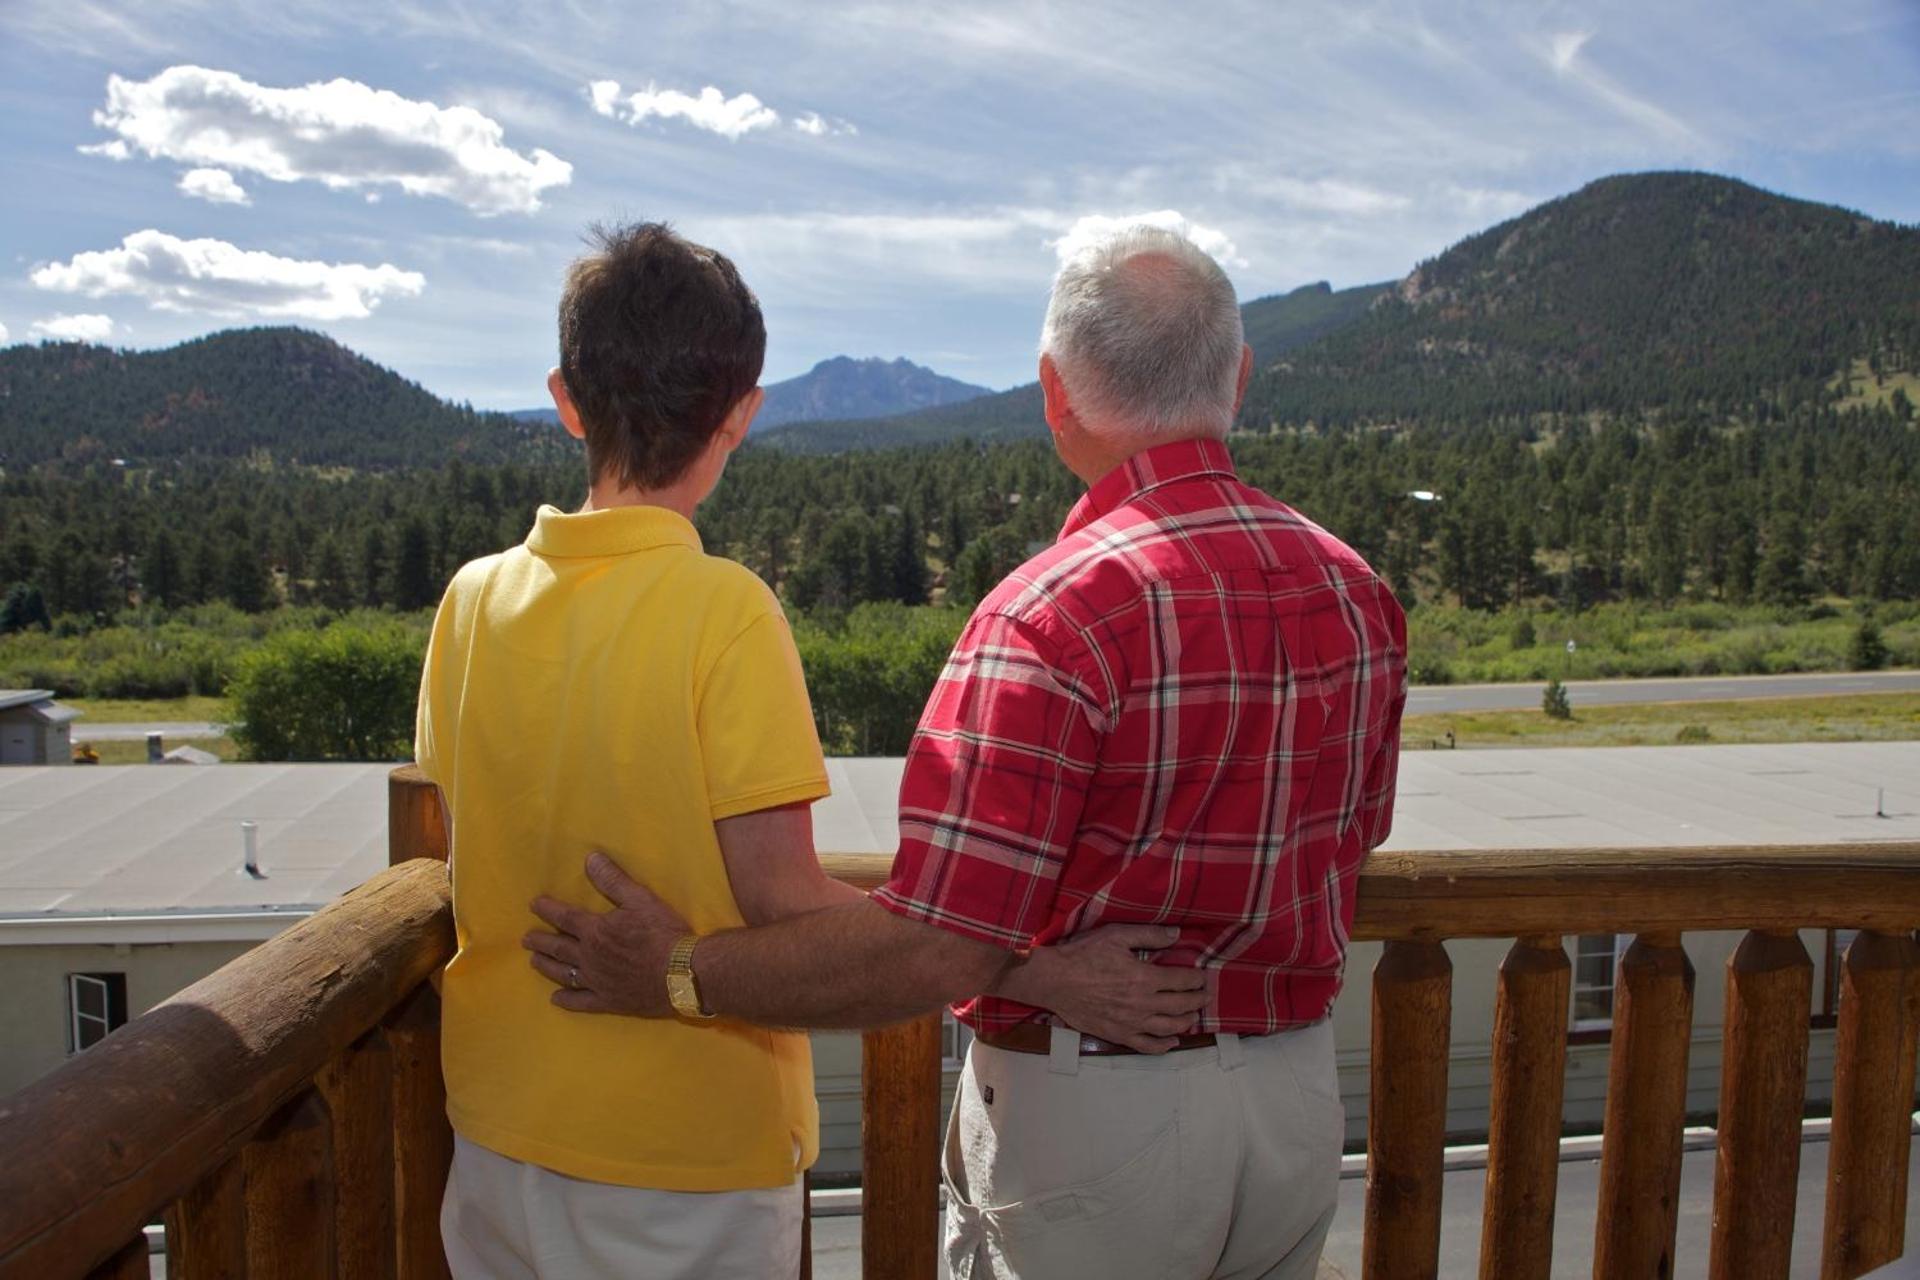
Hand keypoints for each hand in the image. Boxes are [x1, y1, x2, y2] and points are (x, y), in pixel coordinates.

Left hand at [524, 851, 689, 1015]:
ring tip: (533, 961)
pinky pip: (581, 1002)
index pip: (565, 917)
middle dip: (541, 941)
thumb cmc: (662, 933)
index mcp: (595, 931)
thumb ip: (613, 880)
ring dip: (547, 966)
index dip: (548, 909)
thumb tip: (590, 859)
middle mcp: (589, 958)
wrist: (683, 973)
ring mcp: (597, 982)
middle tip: (526, 939)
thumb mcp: (640, 899)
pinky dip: (567, 1000)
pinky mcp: (609, 1002)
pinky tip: (556, 998)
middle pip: (558, 948)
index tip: (534, 905)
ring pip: (563, 974)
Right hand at [1003, 925, 1209, 1053]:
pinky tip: (1172, 1041)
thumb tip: (1177, 934)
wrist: (1055, 980)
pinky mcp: (1118, 1034)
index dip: (1196, 979)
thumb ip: (1149, 935)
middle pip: (1181, 1006)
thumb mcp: (1116, 936)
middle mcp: (1143, 1004)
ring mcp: (1131, 1022)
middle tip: (1205, 996)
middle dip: (1197, 1000)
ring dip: (1186, 1022)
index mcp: (1145, 978)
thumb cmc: (1084, 955)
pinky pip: (1147, 1045)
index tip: (1202, 977)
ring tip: (1193, 1016)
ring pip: (1169, 1027)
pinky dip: (1164, 1045)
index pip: (1182, 981)